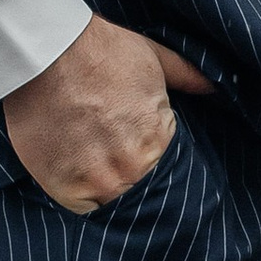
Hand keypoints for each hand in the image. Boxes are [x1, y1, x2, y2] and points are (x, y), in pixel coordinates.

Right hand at [3, 16, 205, 212]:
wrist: (47, 50)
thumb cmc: (100, 50)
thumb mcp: (154, 58)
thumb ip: (187, 77)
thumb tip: (213, 88)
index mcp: (158, 141)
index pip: (166, 171)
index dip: (153, 163)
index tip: (135, 152)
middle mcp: (132, 167)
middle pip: (139, 192)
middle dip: (130, 180)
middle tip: (111, 161)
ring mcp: (97, 180)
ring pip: (111, 203)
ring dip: (106, 191)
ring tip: (92, 169)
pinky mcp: (63, 186)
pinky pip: (80, 209)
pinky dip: (79, 198)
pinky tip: (75, 177)